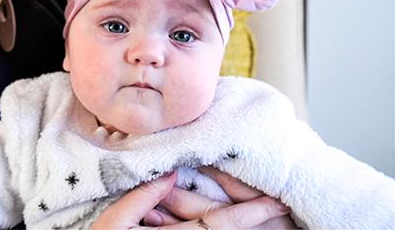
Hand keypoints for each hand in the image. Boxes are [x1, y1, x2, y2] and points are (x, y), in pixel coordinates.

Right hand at [92, 169, 292, 228]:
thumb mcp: (112, 226)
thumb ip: (141, 199)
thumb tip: (171, 173)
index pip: (217, 225)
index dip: (249, 213)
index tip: (274, 201)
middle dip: (258, 222)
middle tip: (285, 209)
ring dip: (246, 228)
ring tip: (271, 217)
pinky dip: (221, 229)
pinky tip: (236, 223)